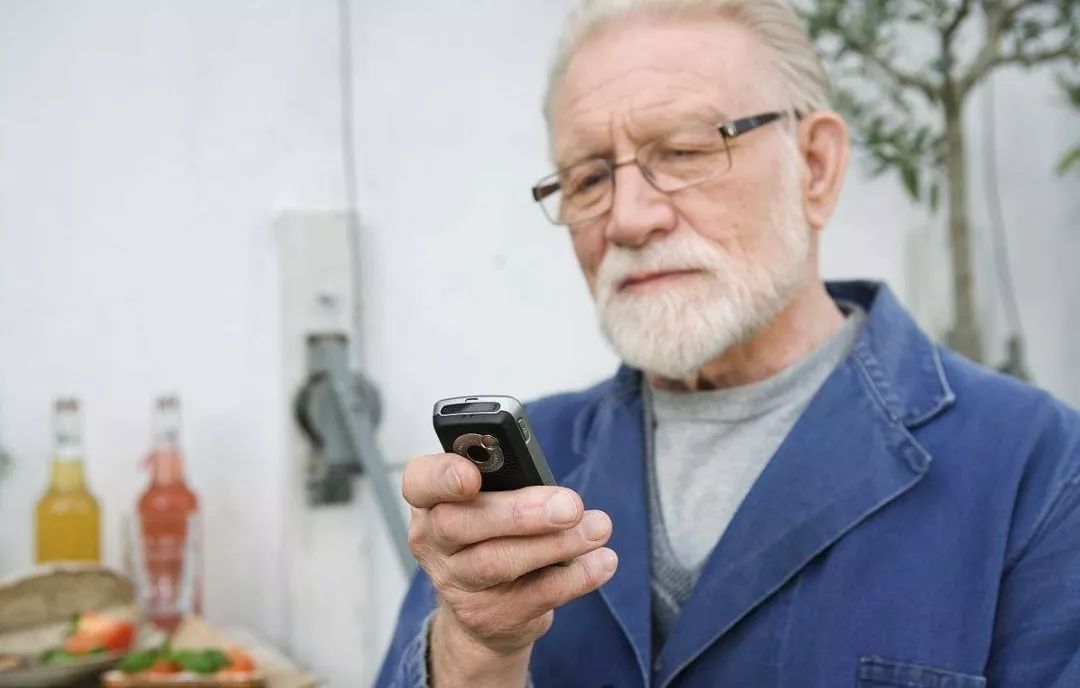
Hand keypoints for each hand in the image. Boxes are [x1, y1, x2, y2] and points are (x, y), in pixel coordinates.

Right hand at [402, 452, 616, 685]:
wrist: (486, 607)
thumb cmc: (494, 532)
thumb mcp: (492, 500)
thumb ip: (509, 484)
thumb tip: (556, 493)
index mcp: (431, 499)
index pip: (420, 481)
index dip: (443, 476)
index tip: (471, 475)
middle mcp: (433, 540)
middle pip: (464, 523)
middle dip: (521, 513)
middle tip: (570, 506)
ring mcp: (456, 583)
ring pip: (499, 562)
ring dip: (556, 544)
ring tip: (597, 528)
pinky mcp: (488, 616)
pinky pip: (535, 595)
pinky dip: (575, 577)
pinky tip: (601, 561)